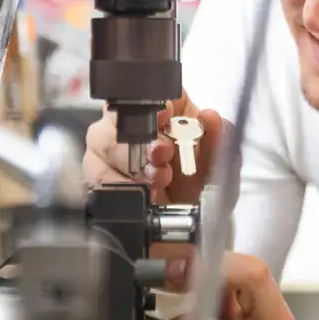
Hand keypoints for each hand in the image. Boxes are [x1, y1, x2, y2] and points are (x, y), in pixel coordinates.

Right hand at [84, 91, 232, 292]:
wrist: (189, 229)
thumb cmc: (201, 190)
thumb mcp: (222, 168)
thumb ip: (222, 140)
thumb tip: (211, 116)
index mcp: (168, 111)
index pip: (153, 89)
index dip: (157, 100)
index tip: (166, 114)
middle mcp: (135, 124)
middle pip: (121, 114)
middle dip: (143, 137)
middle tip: (163, 155)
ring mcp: (112, 149)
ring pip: (103, 142)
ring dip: (132, 162)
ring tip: (157, 180)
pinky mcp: (99, 176)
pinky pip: (96, 174)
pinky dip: (120, 185)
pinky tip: (140, 194)